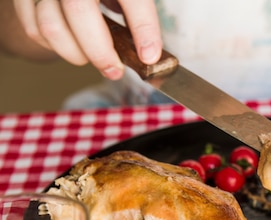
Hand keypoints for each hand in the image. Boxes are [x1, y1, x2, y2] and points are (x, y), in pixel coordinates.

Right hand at [13, 0, 161, 78]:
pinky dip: (54, 47)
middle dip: (100, 52)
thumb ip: (136, 14)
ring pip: (51, 26)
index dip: (144, 27)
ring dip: (75, 53)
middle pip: (79, 12)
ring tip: (92, 56)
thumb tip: (148, 54)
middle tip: (115, 70)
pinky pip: (34, 30)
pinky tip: (71, 45)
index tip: (150, 57)